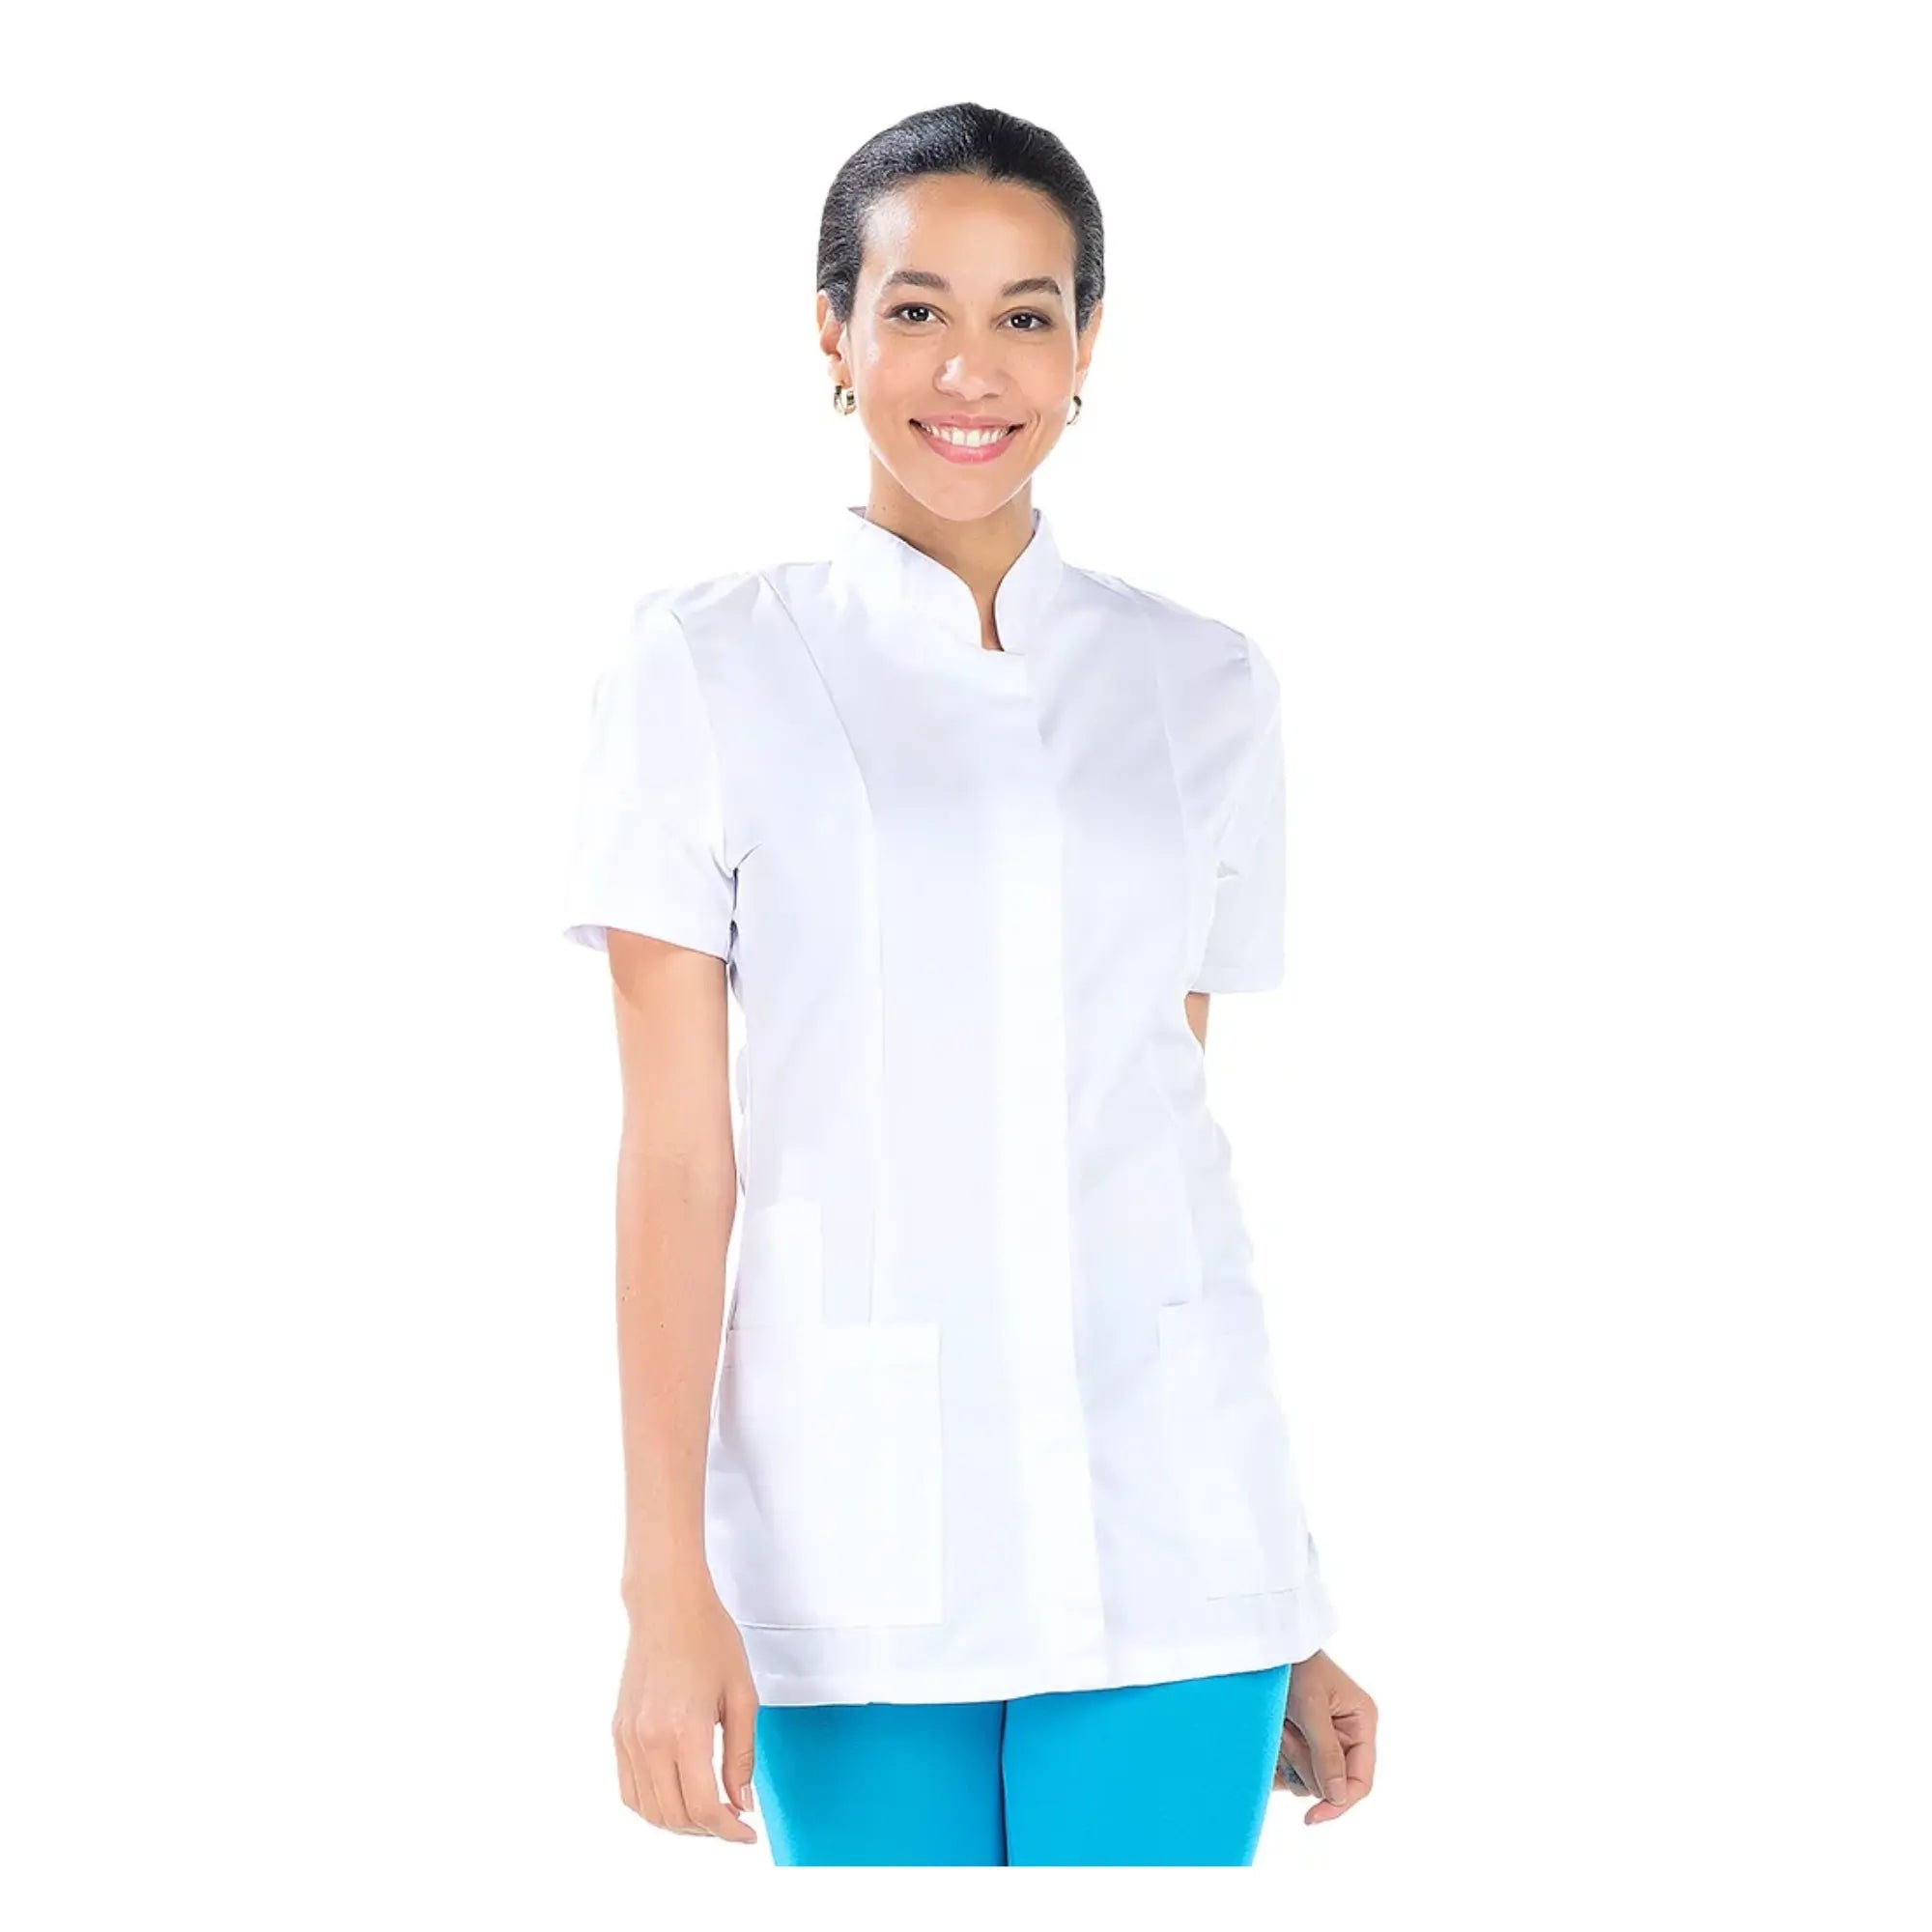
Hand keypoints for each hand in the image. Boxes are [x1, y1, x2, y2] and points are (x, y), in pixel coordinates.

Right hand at [612, 1573, 760, 1844]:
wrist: (667, 1605)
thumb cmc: (710, 1639)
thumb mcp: (742, 1694)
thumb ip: (741, 1754)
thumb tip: (741, 1802)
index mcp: (684, 1730)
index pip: (702, 1806)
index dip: (728, 1831)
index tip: (746, 1833)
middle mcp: (649, 1740)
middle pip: (674, 1816)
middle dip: (708, 1830)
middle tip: (733, 1821)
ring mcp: (628, 1738)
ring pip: (649, 1810)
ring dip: (680, 1823)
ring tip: (708, 1810)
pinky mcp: (618, 1732)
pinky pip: (630, 1790)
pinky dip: (653, 1806)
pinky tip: (677, 1795)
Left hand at [1273, 1649, 1376, 1823]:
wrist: (1268, 1647)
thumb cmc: (1295, 1667)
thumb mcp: (1311, 1708)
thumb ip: (1326, 1753)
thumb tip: (1338, 1798)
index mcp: (1362, 1724)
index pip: (1361, 1781)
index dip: (1339, 1803)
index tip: (1312, 1818)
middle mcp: (1347, 1736)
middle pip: (1329, 1783)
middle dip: (1304, 1761)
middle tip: (1287, 1730)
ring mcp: (1324, 1741)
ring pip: (1307, 1778)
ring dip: (1288, 1755)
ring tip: (1280, 1723)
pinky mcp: (1302, 1742)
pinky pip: (1290, 1770)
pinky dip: (1277, 1757)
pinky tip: (1272, 1734)